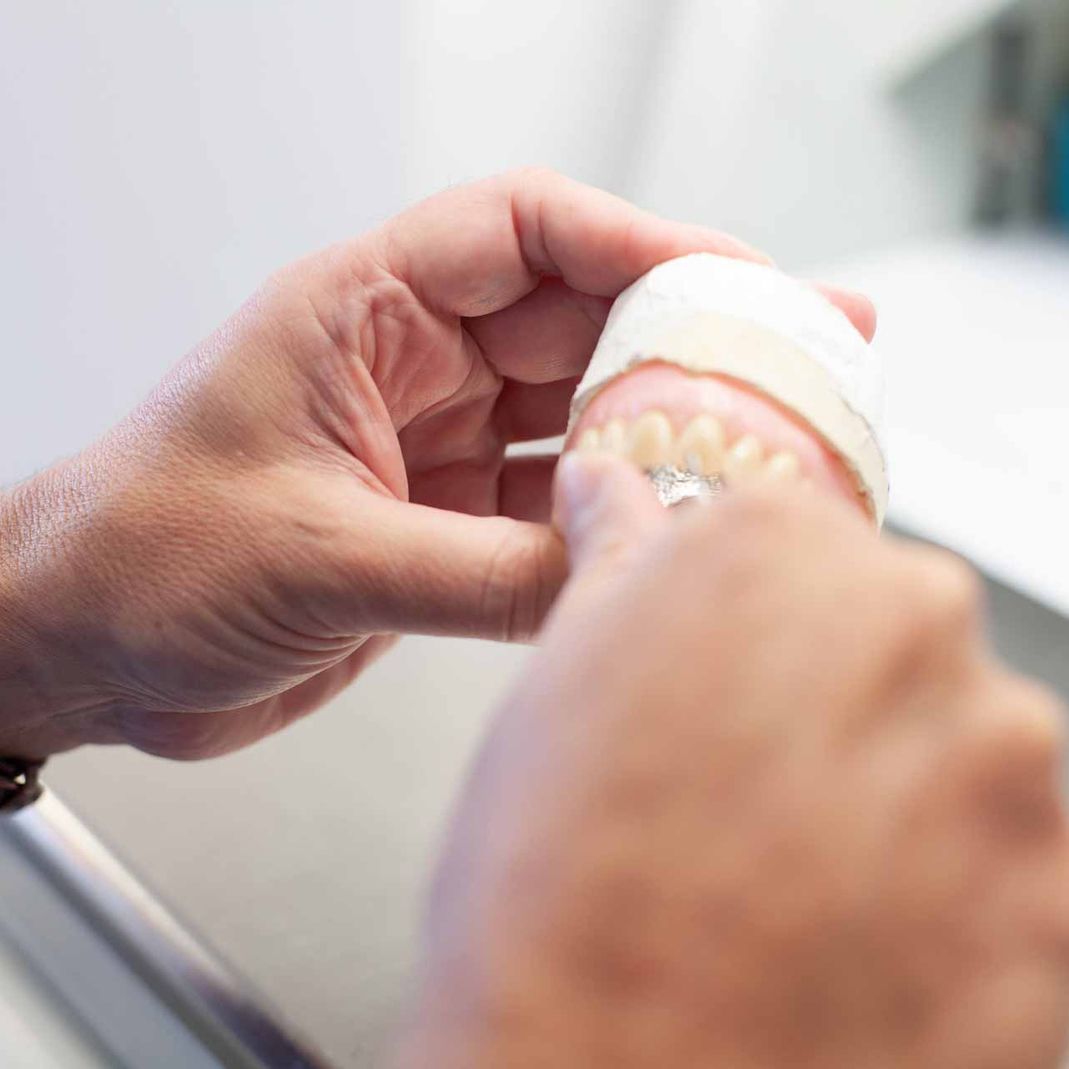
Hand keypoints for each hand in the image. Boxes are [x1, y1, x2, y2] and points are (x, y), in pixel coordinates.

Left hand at [0, 170, 872, 759]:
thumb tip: (605, 578)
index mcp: (361, 315)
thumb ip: (471, 571)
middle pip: (575, 324)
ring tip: (761, 451)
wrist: (85, 647)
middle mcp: (409, 370)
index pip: (523, 233)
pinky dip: (604, 527)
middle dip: (686, 340)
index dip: (638, 244)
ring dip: (658, 438)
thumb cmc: (141, 558)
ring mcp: (432, 449)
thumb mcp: (314, 555)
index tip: (735, 279)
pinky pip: (547, 512)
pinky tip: (664, 539)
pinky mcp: (439, 527)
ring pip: (573, 420)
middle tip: (795, 358)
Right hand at [400, 456, 1068, 1068]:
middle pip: (888, 635)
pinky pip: (1007, 872)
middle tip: (742, 796)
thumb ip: (615, 560)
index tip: (717, 687)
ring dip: (895, 800)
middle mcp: (915, 627)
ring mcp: (1006, 769)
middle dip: (828, 697)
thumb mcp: (557, 685)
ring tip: (794, 887)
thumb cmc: (553, 894)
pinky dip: (948, 902)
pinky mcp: (1057, 907)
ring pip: (957, 753)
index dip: (745, 628)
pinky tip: (850, 950)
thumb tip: (612, 488)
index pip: (796, 543)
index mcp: (780, 551)